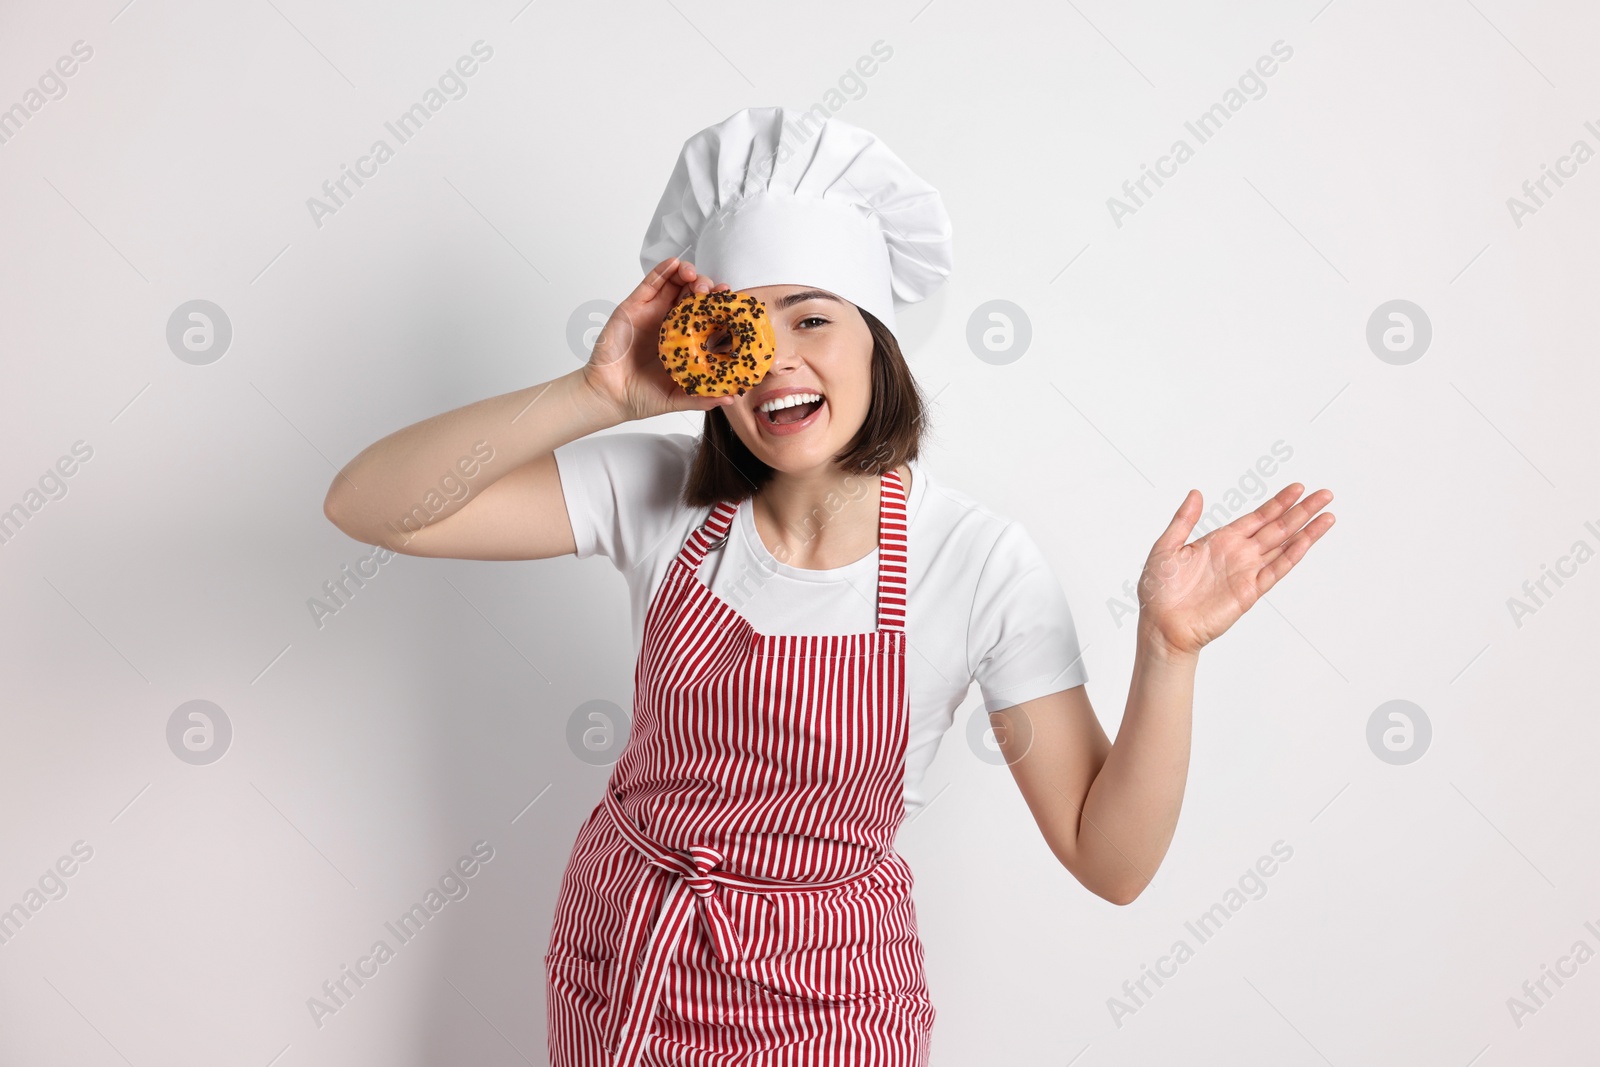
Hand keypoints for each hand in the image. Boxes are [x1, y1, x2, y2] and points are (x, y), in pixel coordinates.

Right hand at [580, 257, 735, 423]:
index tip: (732, 302)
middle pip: (693, 295)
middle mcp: (671, 323)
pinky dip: (662, 270)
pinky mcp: (633, 306)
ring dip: (688, 273)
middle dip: (705, 287)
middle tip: (711, 291)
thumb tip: (731, 399)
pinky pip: (650, 283)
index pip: (707, 317)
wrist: (610, 396)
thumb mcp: (678, 398)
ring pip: (674, 284)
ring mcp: (653, 312)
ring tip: (693, 275)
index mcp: (685, 340)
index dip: (719, 308)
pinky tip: (674, 263)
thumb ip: (703, 397)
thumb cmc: (643, 397)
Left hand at [1135, 483, 1334, 659]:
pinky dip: (1292, 556)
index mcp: (1221, 541)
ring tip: (1327, 516)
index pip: (1257, 517)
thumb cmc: (1159, 590)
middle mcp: (1239, 554)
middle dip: (1301, 510)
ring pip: (1283, 547)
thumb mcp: (1167, 546)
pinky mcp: (1249, 592)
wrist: (1161, 624)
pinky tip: (1306, 541)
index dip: (1278, 502)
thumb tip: (1196, 493)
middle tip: (1325, 494)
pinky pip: (1275, 571)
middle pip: (1277, 527)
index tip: (1297, 488)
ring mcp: (1246, 572)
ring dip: (1306, 532)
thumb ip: (1184, 520)